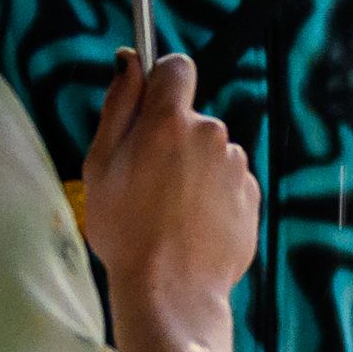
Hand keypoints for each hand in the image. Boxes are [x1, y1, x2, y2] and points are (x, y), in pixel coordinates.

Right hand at [81, 52, 256, 321]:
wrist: (171, 291)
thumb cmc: (125, 230)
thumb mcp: (100, 164)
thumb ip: (118, 106)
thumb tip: (129, 60)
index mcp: (171, 121)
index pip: (177, 67)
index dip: (162, 81)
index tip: (149, 104)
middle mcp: (212, 134)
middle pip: (191, 118)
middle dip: (172, 138)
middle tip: (146, 180)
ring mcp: (236, 166)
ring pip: (210, 152)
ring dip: (193, 170)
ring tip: (168, 211)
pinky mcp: (252, 195)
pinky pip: (228, 182)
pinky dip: (212, 196)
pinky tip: (191, 225)